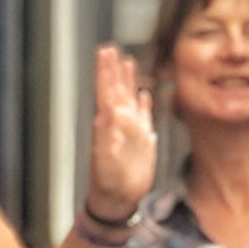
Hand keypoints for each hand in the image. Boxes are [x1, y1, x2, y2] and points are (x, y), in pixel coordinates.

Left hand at [88, 46, 155, 220]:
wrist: (118, 199)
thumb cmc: (108, 183)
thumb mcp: (105, 160)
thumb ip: (105, 137)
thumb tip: (104, 114)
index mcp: (108, 124)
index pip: (106, 91)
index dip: (105, 71)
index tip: (104, 51)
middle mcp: (118, 123)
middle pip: (115, 89)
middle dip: (113, 69)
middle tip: (110, 48)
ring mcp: (130, 130)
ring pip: (129, 98)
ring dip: (127, 81)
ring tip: (126, 63)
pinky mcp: (142, 140)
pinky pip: (142, 116)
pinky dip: (143, 103)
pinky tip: (144, 94)